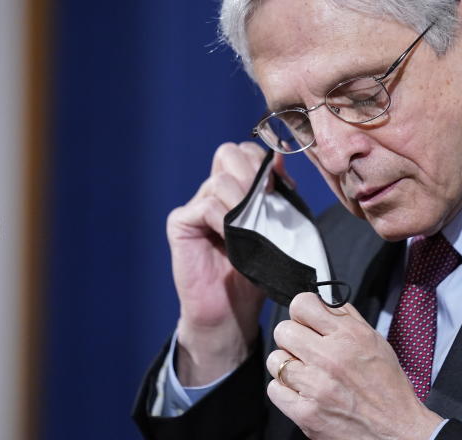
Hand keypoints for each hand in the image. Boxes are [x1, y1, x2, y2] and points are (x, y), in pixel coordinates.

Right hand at [167, 142, 287, 384]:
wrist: (232, 311)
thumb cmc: (256, 270)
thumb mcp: (275, 228)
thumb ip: (278, 195)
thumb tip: (280, 159)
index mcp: (237, 188)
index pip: (246, 151)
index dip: (264, 162)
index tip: (280, 186)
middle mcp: (213, 191)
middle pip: (229, 153)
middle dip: (254, 175)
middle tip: (267, 201)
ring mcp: (195, 205)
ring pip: (221, 180)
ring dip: (244, 202)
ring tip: (254, 227)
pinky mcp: (181, 223)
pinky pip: (206, 206)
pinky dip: (226, 221)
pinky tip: (235, 238)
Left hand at [266, 293, 442, 439]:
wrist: (396, 430)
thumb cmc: (388, 388)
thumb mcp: (375, 341)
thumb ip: (346, 317)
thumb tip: (322, 300)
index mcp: (349, 336)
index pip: (302, 304)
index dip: (302, 311)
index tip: (306, 319)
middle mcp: (331, 358)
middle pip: (283, 330)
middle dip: (293, 337)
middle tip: (306, 349)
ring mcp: (316, 386)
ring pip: (276, 360)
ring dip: (288, 365)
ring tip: (306, 373)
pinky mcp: (305, 413)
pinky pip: (274, 389)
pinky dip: (285, 390)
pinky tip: (303, 391)